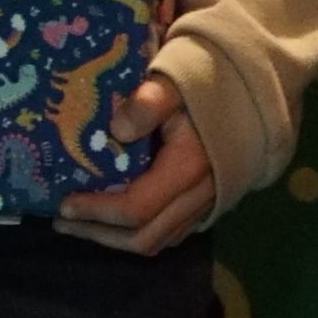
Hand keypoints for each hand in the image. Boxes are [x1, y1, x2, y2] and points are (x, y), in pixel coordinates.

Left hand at [58, 74, 217, 246]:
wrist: (254, 84)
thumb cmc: (208, 77)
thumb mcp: (176, 78)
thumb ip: (149, 101)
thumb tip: (117, 130)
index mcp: (190, 166)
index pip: (137, 207)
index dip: (97, 212)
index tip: (64, 203)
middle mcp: (202, 194)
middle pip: (145, 238)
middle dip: (99, 235)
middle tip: (62, 221)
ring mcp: (208, 202)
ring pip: (159, 240)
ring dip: (116, 239)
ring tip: (81, 225)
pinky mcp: (209, 201)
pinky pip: (172, 232)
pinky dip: (140, 232)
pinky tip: (115, 220)